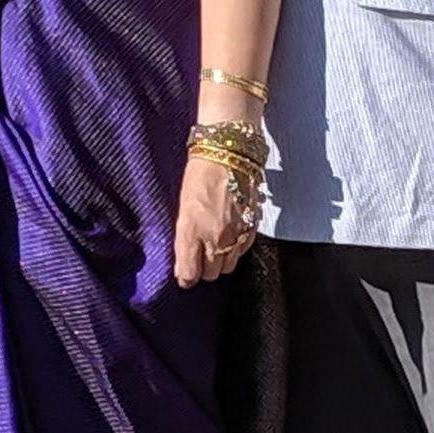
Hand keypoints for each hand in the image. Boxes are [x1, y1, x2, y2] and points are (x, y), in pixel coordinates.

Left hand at [174, 154, 257, 287]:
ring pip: (228, 267)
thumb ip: (184, 240)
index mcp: (191, 231)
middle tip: (199, 256)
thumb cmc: (200, 176)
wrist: (228, 155)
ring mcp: (235, 234)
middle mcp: (214, 237)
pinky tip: (229, 236)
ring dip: (220, 261)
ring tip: (214, 246)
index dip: (186, 277)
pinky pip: (242, 253)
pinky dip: (235, 250)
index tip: (184, 274)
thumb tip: (184, 266)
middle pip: (210, 274)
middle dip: (203, 269)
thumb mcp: (183, 208)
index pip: (189, 273)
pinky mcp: (250, 229)